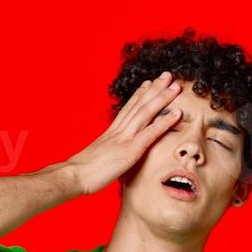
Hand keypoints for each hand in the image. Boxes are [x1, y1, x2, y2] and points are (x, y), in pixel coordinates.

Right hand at [64, 71, 183, 195]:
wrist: (74, 176)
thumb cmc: (82, 173)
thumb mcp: (97, 159)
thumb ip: (107, 154)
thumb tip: (110, 159)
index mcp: (110, 133)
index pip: (127, 109)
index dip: (139, 95)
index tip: (148, 83)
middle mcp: (118, 131)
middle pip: (138, 105)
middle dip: (154, 89)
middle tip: (167, 75)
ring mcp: (124, 138)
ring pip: (146, 112)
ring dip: (162, 98)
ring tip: (176, 86)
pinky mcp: (130, 150)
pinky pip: (151, 133)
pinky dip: (165, 122)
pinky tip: (177, 113)